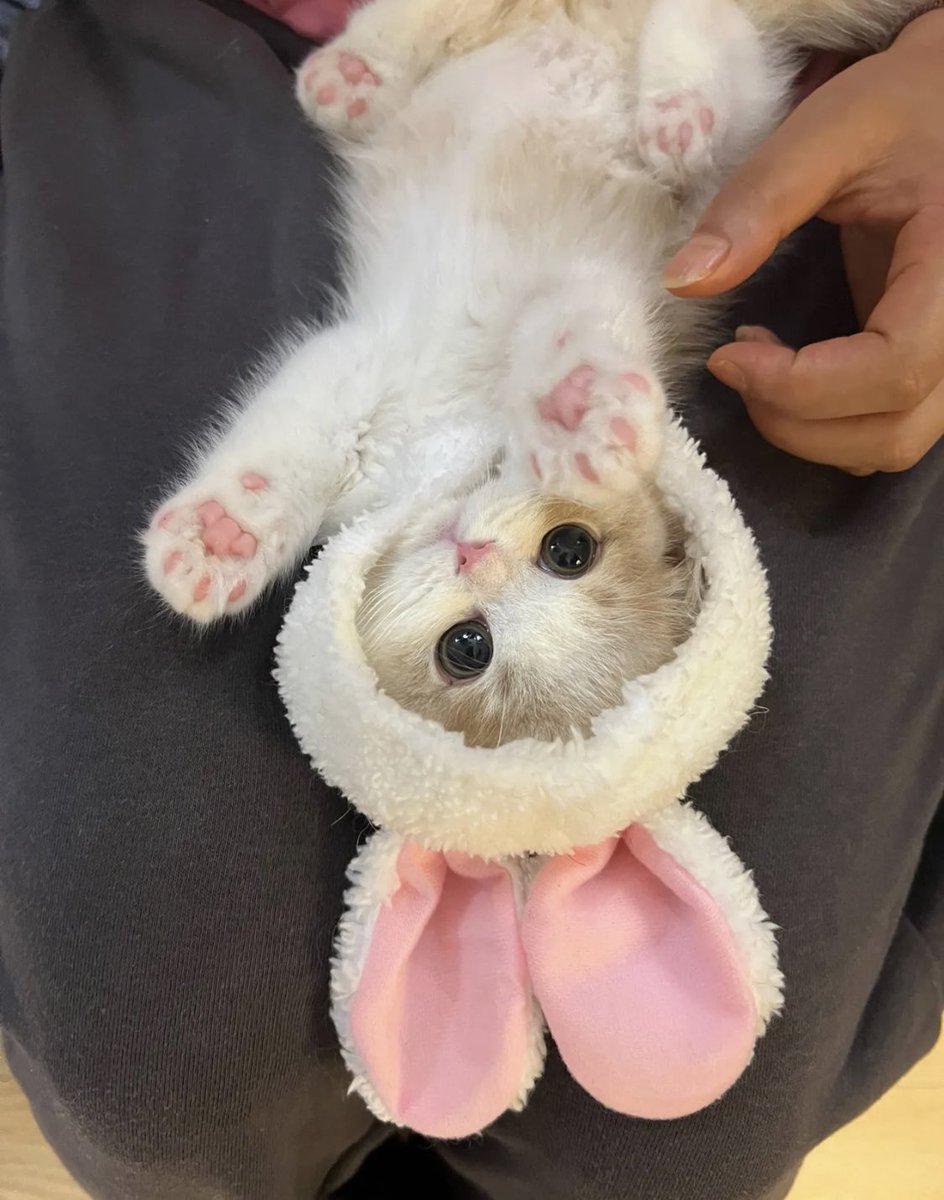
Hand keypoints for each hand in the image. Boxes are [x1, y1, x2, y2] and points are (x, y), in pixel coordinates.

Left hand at [662, 13, 943, 474]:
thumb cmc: (902, 108)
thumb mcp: (831, 132)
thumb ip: (758, 201)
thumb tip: (683, 281)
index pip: (893, 369)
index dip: (800, 384)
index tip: (727, 355)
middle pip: (890, 430)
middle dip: (794, 419)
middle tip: (737, 364)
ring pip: (889, 444)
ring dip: (809, 431)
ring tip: (760, 364)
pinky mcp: (931, 364)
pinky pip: (886, 430)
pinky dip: (828, 424)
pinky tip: (791, 370)